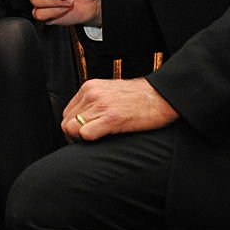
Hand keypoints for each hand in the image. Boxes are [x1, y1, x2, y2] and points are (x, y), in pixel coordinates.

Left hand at [61, 78, 177, 142]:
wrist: (162, 96)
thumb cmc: (140, 97)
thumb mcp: (110, 92)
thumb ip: (94, 101)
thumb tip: (83, 118)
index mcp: (90, 87)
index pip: (67, 112)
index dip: (73, 127)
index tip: (82, 134)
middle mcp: (92, 94)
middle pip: (66, 121)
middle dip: (73, 136)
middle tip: (87, 142)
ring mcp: (100, 105)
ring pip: (71, 128)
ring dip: (80, 140)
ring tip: (94, 141)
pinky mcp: (111, 117)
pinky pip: (86, 133)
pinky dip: (89, 140)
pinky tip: (102, 139)